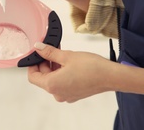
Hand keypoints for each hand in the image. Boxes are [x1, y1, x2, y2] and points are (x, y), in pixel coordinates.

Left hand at [28, 42, 143, 101]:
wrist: (111, 76)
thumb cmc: (91, 67)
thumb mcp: (67, 56)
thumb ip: (50, 52)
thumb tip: (38, 48)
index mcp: (52, 85)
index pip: (32, 76)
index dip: (33, 64)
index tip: (37, 54)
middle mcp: (57, 94)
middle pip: (43, 78)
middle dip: (45, 64)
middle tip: (52, 50)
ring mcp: (66, 96)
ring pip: (53, 80)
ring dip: (54, 68)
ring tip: (63, 55)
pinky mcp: (74, 94)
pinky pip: (62, 84)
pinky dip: (62, 73)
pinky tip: (69, 63)